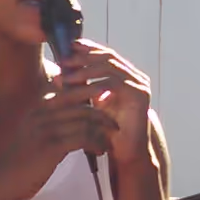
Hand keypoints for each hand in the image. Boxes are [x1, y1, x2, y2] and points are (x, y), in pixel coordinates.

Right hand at [0, 71, 120, 199]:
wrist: (4, 183)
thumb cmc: (22, 161)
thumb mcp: (34, 133)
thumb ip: (51, 120)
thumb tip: (75, 115)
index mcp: (38, 107)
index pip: (71, 92)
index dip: (92, 97)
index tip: (108, 108)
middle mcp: (41, 113)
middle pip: (81, 104)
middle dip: (102, 114)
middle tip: (115, 125)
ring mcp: (46, 128)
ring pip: (85, 121)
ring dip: (102, 131)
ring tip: (110, 141)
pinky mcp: (51, 146)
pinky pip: (83, 138)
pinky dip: (96, 143)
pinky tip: (101, 151)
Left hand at [61, 41, 153, 173]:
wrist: (126, 151)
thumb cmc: (108, 130)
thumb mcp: (92, 105)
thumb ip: (81, 89)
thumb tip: (59, 76)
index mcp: (126, 76)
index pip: (106, 55)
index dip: (88, 49)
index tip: (68, 47)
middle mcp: (135, 77)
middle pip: (108, 57)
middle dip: (84, 57)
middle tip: (64, 61)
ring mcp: (139, 84)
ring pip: (109, 68)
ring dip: (85, 71)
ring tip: (67, 77)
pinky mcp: (139, 95)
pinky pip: (114, 83)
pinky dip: (95, 85)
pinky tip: (79, 89)